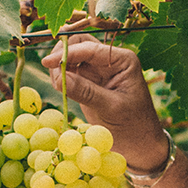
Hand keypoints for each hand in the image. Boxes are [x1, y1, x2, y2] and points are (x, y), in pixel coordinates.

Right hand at [40, 33, 165, 172]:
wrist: (140, 144)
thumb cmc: (133, 126)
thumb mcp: (111, 108)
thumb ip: (86, 92)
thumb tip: (59, 77)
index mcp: (122, 60)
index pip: (90, 48)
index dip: (66, 53)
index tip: (47, 63)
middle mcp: (110, 60)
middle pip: (80, 43)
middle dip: (63, 54)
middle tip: (52, 73)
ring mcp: (99, 70)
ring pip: (72, 55)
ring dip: (60, 65)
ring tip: (58, 84)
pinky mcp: (90, 82)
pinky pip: (71, 71)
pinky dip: (62, 76)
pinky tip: (61, 88)